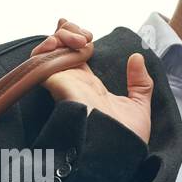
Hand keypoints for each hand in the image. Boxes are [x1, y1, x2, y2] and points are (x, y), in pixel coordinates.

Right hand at [30, 17, 152, 145]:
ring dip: (62, 36)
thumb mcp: (139, 106)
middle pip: (57, 46)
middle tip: (87, 36)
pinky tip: (73, 47)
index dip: (74, 37)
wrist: (117, 151)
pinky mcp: (56, 85)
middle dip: (68, 30)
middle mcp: (72, 81)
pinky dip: (50, 48)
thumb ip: (140, 84)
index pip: (73, 54)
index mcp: (88, 84)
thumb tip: (137, 58)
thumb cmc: (126, 138)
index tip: (89, 34)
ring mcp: (62, 82)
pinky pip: (41, 62)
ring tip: (82, 40)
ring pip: (46, 50)